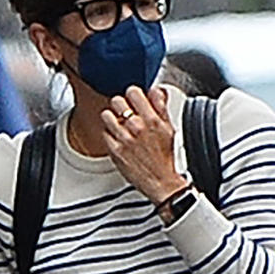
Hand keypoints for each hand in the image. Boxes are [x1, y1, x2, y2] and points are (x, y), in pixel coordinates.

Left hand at [101, 85, 189, 205]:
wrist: (162, 183)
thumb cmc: (166, 158)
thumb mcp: (170, 129)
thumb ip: (161, 107)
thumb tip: (157, 90)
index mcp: (152, 119)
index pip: (133, 92)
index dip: (133, 96)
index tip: (134, 101)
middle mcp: (137, 127)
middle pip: (117, 101)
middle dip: (121, 106)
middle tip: (125, 113)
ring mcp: (124, 139)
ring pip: (107, 115)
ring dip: (112, 118)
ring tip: (118, 125)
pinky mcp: (115, 151)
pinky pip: (104, 133)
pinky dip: (109, 134)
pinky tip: (117, 139)